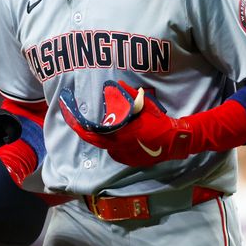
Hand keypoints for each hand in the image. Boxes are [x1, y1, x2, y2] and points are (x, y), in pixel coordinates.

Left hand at [59, 80, 193, 166]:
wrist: (174, 141)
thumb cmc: (159, 122)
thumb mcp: (144, 104)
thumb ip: (129, 94)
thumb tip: (116, 84)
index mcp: (121, 134)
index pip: (92, 133)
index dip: (79, 126)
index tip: (70, 117)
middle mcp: (119, 147)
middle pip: (95, 141)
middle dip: (84, 131)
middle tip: (76, 121)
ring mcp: (123, 155)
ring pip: (105, 146)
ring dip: (101, 136)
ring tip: (99, 125)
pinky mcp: (129, 160)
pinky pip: (115, 151)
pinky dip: (112, 143)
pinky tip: (116, 135)